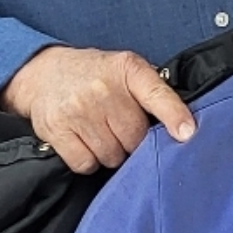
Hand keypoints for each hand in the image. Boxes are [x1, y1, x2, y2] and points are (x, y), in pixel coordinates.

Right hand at [0, 45, 195, 173]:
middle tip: (121, 127)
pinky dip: (90, 160)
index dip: (174, 114)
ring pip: (112, 155)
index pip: (156, 93)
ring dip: (111, 152)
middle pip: (135, 137)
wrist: (45, 73)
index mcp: (127, 68)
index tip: (187, 133)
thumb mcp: (125, 67)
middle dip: (133, 140)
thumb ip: (150, 89)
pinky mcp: (58, 130)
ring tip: (101, 131)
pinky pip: (87, 165)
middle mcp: (104, 87)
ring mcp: (79, 109)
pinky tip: (85, 141)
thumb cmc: (95, 74)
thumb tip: (179, 123)